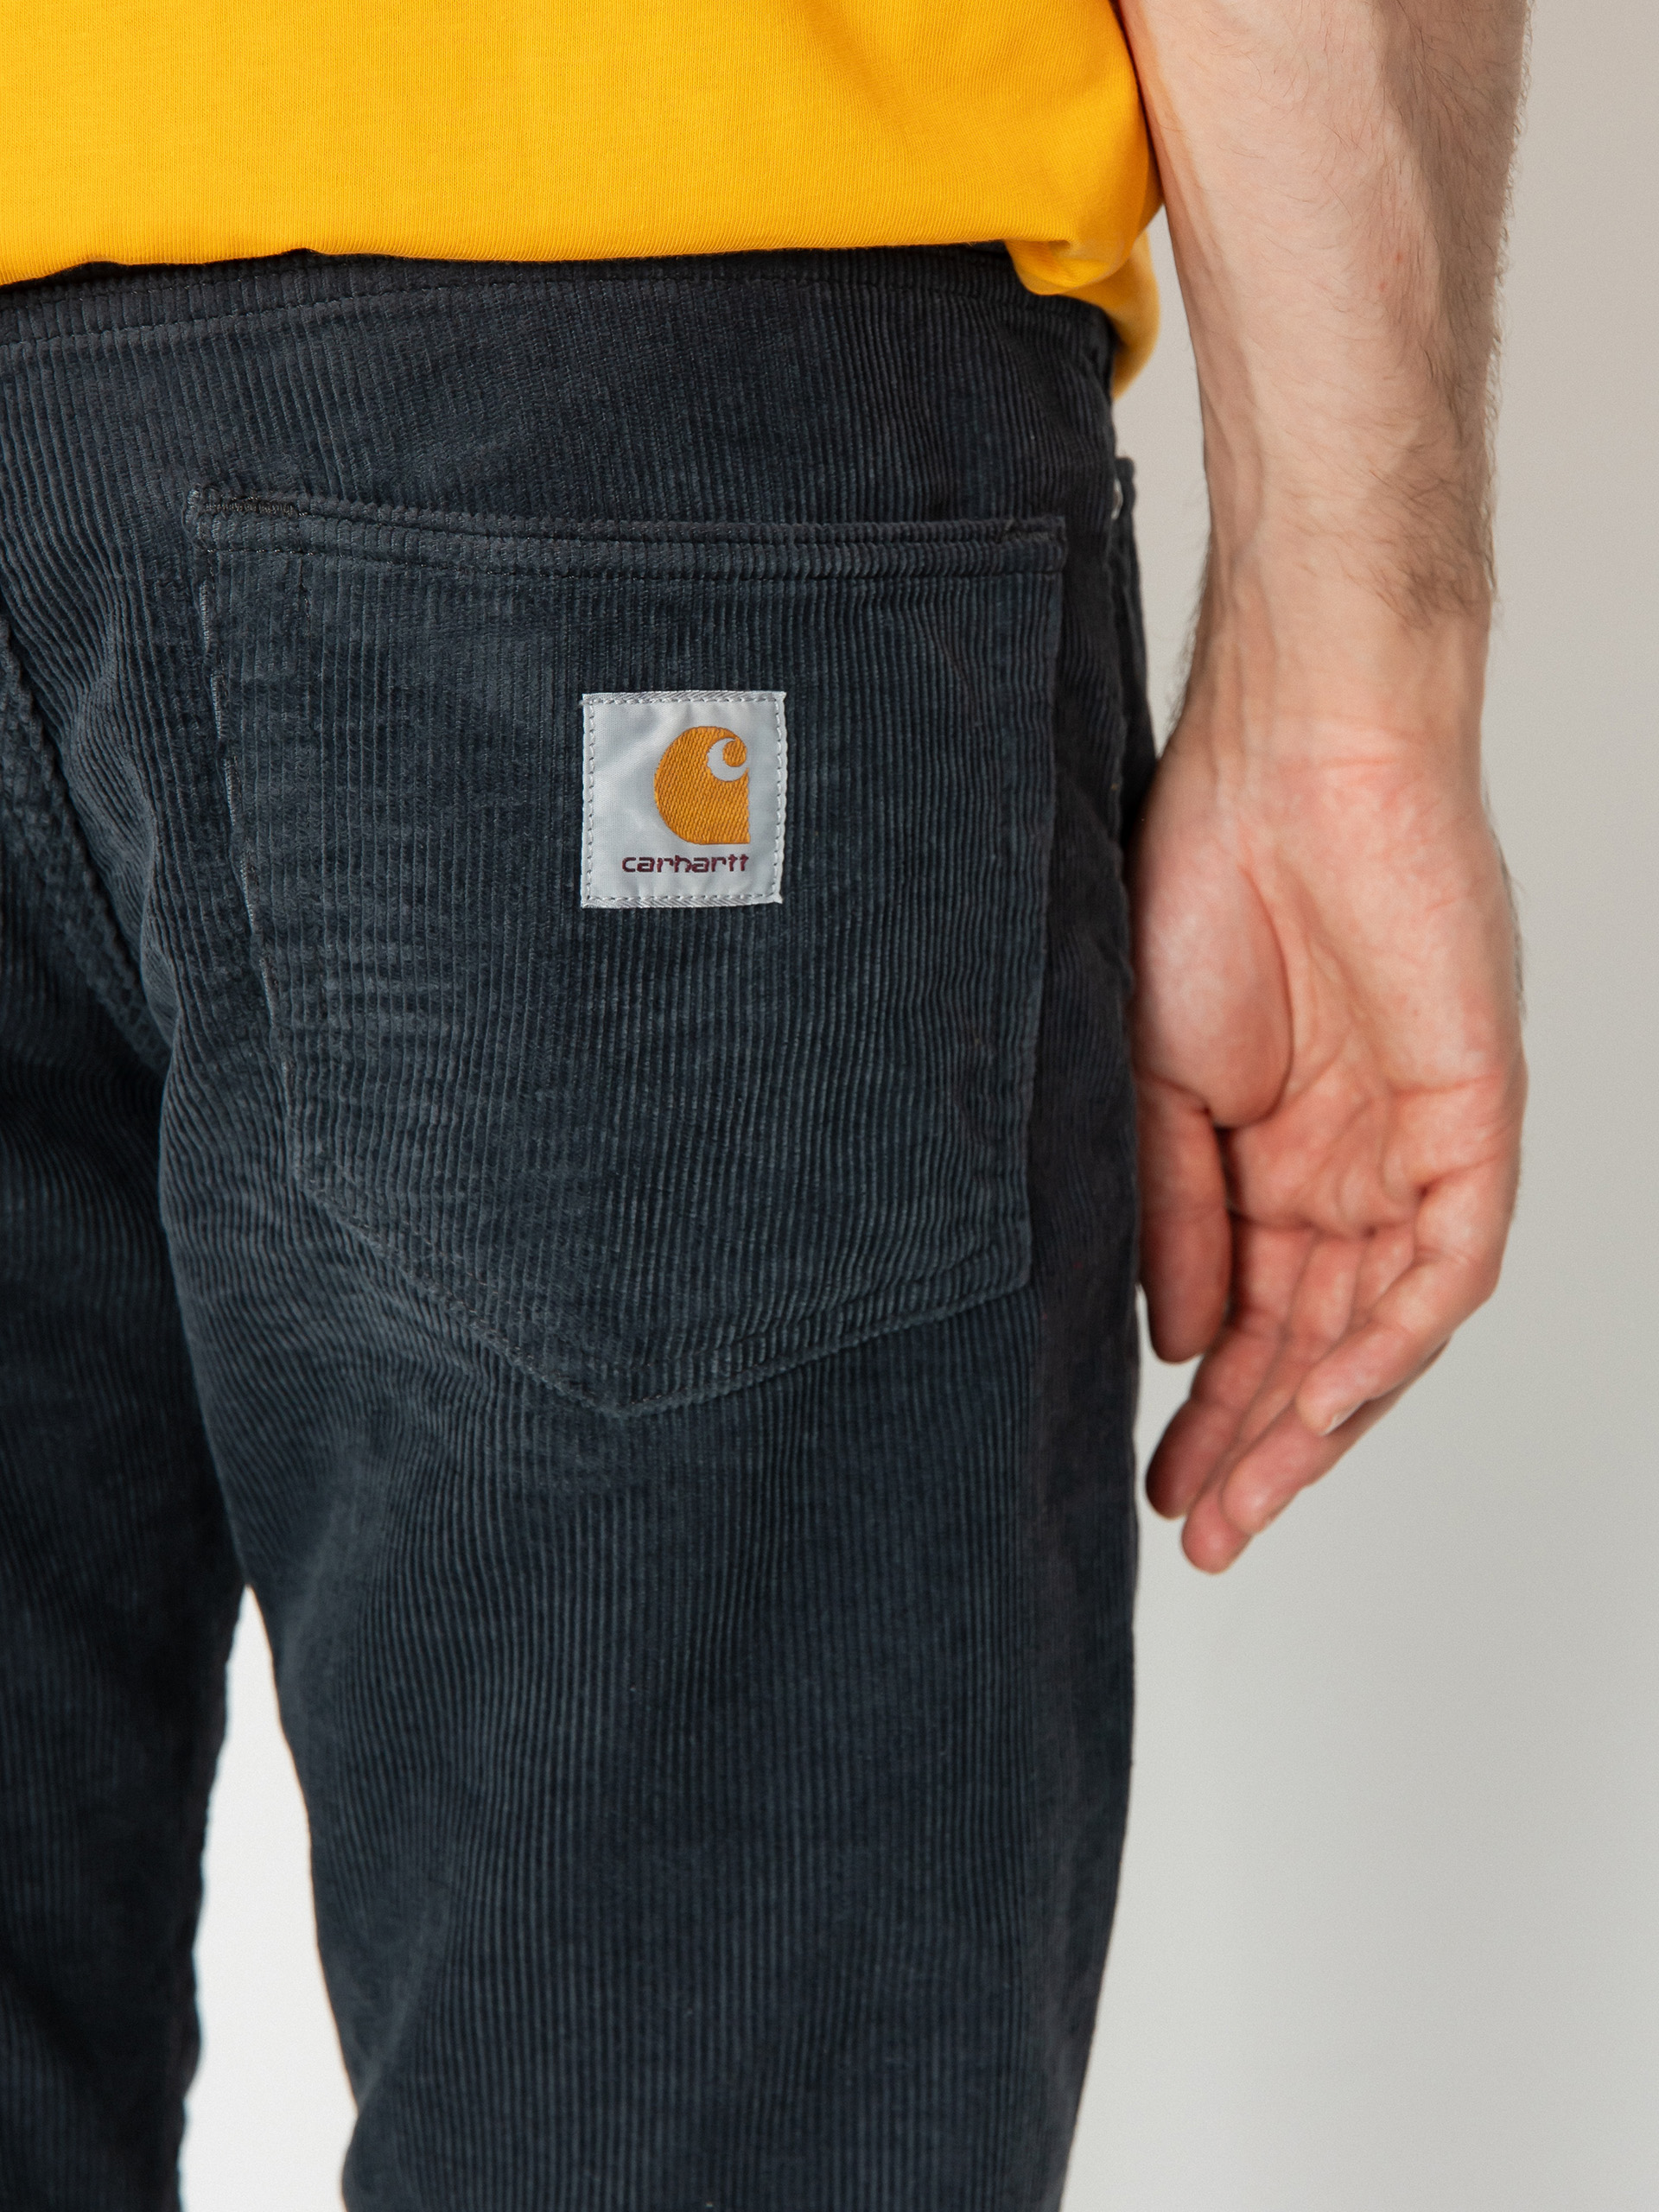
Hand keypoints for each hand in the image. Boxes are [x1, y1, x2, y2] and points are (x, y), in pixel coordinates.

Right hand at [1128, 625, 1526, 1571]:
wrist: (1283, 756)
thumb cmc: (1201, 880)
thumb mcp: (1154, 1085)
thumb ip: (1177, 1215)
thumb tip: (1184, 1341)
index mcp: (1277, 1148)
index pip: (1258, 1311)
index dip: (1214, 1407)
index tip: (1160, 1485)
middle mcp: (1355, 1159)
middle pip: (1321, 1337)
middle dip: (1261, 1441)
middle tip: (1202, 1527)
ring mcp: (1418, 1138)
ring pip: (1388, 1319)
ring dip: (1321, 1418)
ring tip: (1247, 1499)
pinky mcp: (1473, 1110)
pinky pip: (1448, 1254)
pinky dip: (1390, 1336)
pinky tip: (1321, 1404)